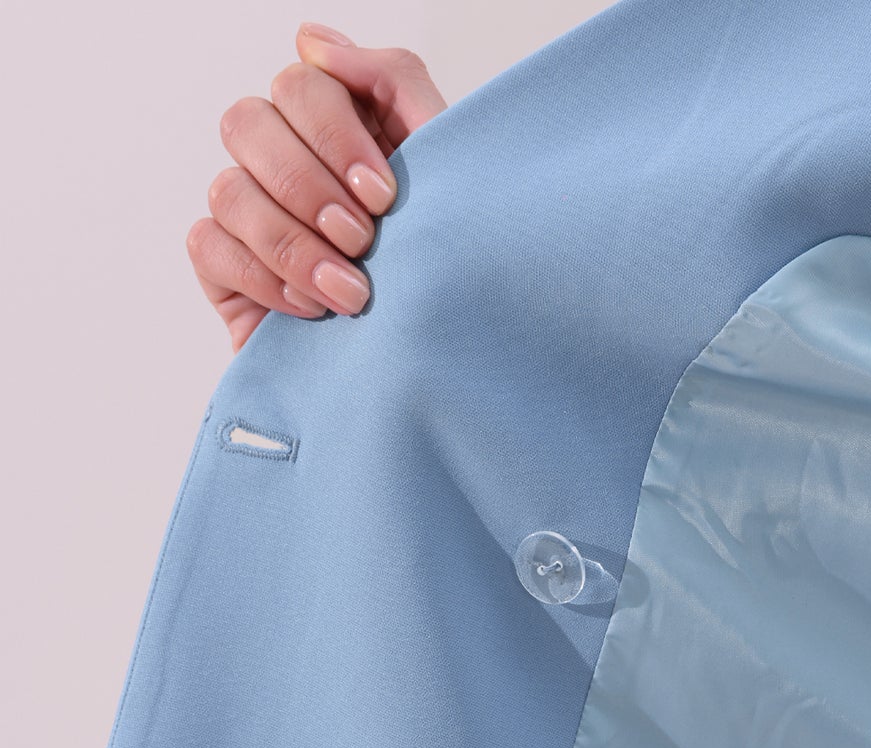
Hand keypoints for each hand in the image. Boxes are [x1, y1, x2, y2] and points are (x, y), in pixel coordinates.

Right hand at [187, 22, 447, 350]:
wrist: (436, 368)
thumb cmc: (442, 265)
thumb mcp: (443, 169)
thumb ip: (394, 83)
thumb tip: (313, 41)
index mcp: (335, 124)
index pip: (300, 83)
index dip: (334, 133)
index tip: (385, 195)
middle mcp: (282, 157)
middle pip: (248, 122)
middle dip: (309, 186)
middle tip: (362, 240)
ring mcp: (247, 210)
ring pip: (228, 188)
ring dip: (292, 242)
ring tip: (351, 294)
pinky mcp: (223, 266)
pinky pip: (211, 245)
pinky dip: (264, 277)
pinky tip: (312, 309)